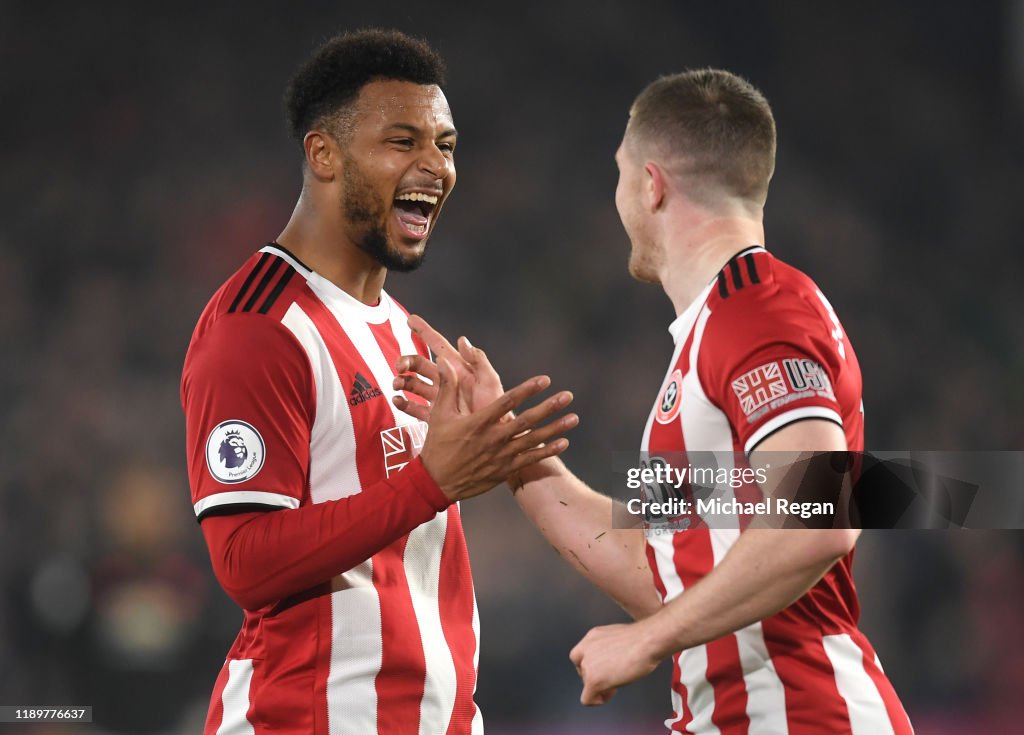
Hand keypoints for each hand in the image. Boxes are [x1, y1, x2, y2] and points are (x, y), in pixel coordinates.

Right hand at [392, 314, 504, 420]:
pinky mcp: (435, 415)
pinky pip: (414, 407)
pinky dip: (403, 403)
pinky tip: (398, 401)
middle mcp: (446, 380)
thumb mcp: (490, 381)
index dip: (425, 331)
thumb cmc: (496, 407)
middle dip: (406, 361)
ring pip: (413, 384)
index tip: (411, 319)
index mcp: (458, 368)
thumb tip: (462, 340)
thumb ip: (478, 360)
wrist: (494, 435)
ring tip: (397, 384)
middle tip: (399, 367)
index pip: (438, 345)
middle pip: (419, 364)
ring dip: (402, 381)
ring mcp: (439, 397)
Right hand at [418, 356, 577, 501]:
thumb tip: (447, 362)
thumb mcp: (439, 414)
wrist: (436, 482)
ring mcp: (500, 456)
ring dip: (555, 429)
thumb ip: (447, 387)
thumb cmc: (438, 445)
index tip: (544, 380)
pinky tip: (564, 442)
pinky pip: (530, 460)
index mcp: (478, 423)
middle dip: (548, 407)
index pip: (507, 402)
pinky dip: (547, 451)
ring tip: (574, 418)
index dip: (527, 390)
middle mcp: (493, 439)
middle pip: (526, 421)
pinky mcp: (504, 470)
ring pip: (532, 440)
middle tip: (567, 396)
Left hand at [569, 622, 661, 705]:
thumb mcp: (618, 638)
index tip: (606, 668)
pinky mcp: (593, 680)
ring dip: (601, 686)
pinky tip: (611, 693)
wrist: (647, 642)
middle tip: (614, 677)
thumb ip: (608, 648)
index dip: (593, 665)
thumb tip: (611, 660)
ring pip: (586, 684)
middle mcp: (586, 649)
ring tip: (618, 682)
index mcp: (592, 637)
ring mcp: (588, 665)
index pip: (579, 656)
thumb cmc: (643, 640)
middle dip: (597, 676)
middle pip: (582, 670)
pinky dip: (598, 700)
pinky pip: (587, 699)